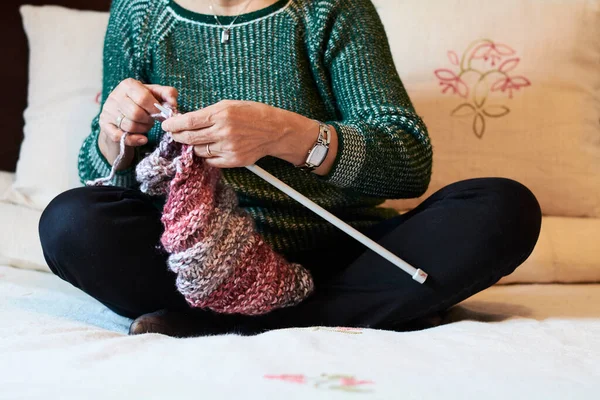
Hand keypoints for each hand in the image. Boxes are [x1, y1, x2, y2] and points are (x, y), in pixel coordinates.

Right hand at [98, 78, 177, 166]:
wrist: (123, 115)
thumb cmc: (143, 103)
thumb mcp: (156, 94)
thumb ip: (168, 94)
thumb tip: (173, 104)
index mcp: (128, 84)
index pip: (143, 97)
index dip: (155, 109)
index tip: (161, 114)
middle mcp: (115, 95)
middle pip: (136, 113)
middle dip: (149, 120)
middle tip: (152, 121)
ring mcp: (107, 111)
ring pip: (129, 125)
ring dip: (143, 129)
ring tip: (146, 126)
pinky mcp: (104, 125)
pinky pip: (120, 136)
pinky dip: (134, 140)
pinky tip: (142, 138)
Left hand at [162, 100, 285, 167]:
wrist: (274, 130)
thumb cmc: (252, 114)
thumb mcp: (229, 105)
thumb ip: (207, 113)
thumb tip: (186, 120)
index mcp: (221, 114)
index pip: (189, 122)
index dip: (173, 125)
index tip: (166, 125)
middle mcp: (223, 132)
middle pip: (189, 138)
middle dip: (178, 136)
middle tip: (175, 134)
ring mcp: (228, 148)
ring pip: (198, 151)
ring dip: (193, 146)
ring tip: (197, 140)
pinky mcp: (233, 160)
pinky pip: (210, 161)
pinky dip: (206, 155)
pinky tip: (210, 148)